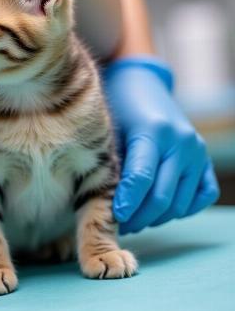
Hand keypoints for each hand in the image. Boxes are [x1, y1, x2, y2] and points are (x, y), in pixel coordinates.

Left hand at [103, 56, 219, 233]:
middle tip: (119, 226)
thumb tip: (104, 203)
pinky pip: (202, 196)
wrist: (141, 85)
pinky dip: (183, 208)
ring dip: (156, 217)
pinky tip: (161, 208)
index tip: (113, 219)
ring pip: (180, 202)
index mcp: (153, 130)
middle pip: (162, 196)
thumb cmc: (116, 108)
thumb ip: (113, 163)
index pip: (141, 177)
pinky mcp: (206, 159)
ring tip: (134, 219)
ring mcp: (198, 151)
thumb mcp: (109, 129)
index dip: (127, 202)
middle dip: (138, 217)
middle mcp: (181, 142)